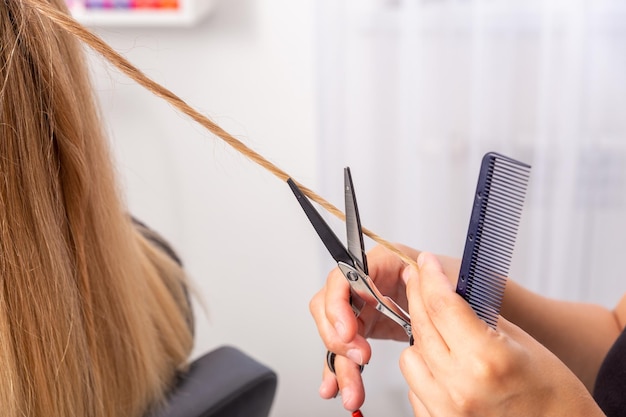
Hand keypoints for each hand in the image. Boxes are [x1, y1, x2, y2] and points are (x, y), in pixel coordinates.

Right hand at [309, 243, 460, 410]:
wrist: (464, 300)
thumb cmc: (456, 280)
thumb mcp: (450, 278)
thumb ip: (438, 281)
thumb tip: (425, 274)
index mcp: (383, 261)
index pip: (345, 276)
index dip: (339, 304)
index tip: (348, 331)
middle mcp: (367, 283)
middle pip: (332, 306)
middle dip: (337, 338)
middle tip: (358, 358)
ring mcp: (363, 307)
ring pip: (337, 334)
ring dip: (340, 363)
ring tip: (352, 391)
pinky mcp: (364, 330)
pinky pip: (344, 350)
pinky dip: (340, 370)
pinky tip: (338, 387)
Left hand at [400, 252, 604, 416]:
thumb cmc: (555, 395)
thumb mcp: (522, 343)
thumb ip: (480, 318)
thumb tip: (449, 292)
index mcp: (486, 360)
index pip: (442, 305)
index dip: (431, 277)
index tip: (425, 262)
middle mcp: (461, 387)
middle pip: (422, 326)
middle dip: (418, 296)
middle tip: (419, 279)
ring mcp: (447, 410)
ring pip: (409, 357)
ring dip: (420, 340)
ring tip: (441, 334)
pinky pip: (415, 388)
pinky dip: (425, 371)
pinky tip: (443, 364)